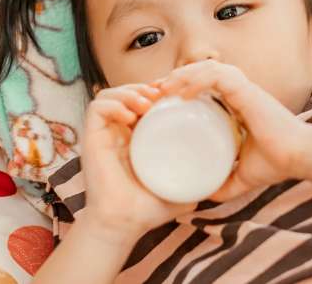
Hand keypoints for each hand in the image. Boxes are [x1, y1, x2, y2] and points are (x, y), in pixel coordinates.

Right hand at [80, 83, 197, 239]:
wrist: (125, 224)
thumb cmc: (148, 209)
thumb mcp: (179, 185)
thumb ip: (197, 179)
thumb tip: (220, 175)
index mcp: (135, 138)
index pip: (141, 101)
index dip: (157, 92)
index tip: (176, 96)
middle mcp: (117, 132)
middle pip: (126, 92)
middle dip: (145, 87)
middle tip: (163, 95)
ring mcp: (104, 134)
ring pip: (109, 94)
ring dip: (129, 91)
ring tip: (147, 103)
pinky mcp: (91, 137)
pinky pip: (97, 107)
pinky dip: (114, 104)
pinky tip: (131, 116)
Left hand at [155, 59, 310, 202]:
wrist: (301, 159)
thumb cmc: (276, 163)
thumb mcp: (240, 176)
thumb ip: (223, 183)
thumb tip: (202, 196)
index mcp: (235, 102)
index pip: (200, 83)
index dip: (178, 86)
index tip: (157, 100)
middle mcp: (238, 90)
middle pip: (198, 71)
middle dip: (173, 78)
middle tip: (151, 93)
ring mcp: (243, 88)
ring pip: (205, 68)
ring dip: (181, 76)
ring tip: (161, 90)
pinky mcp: (248, 90)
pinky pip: (217, 76)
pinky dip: (197, 81)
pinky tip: (181, 94)